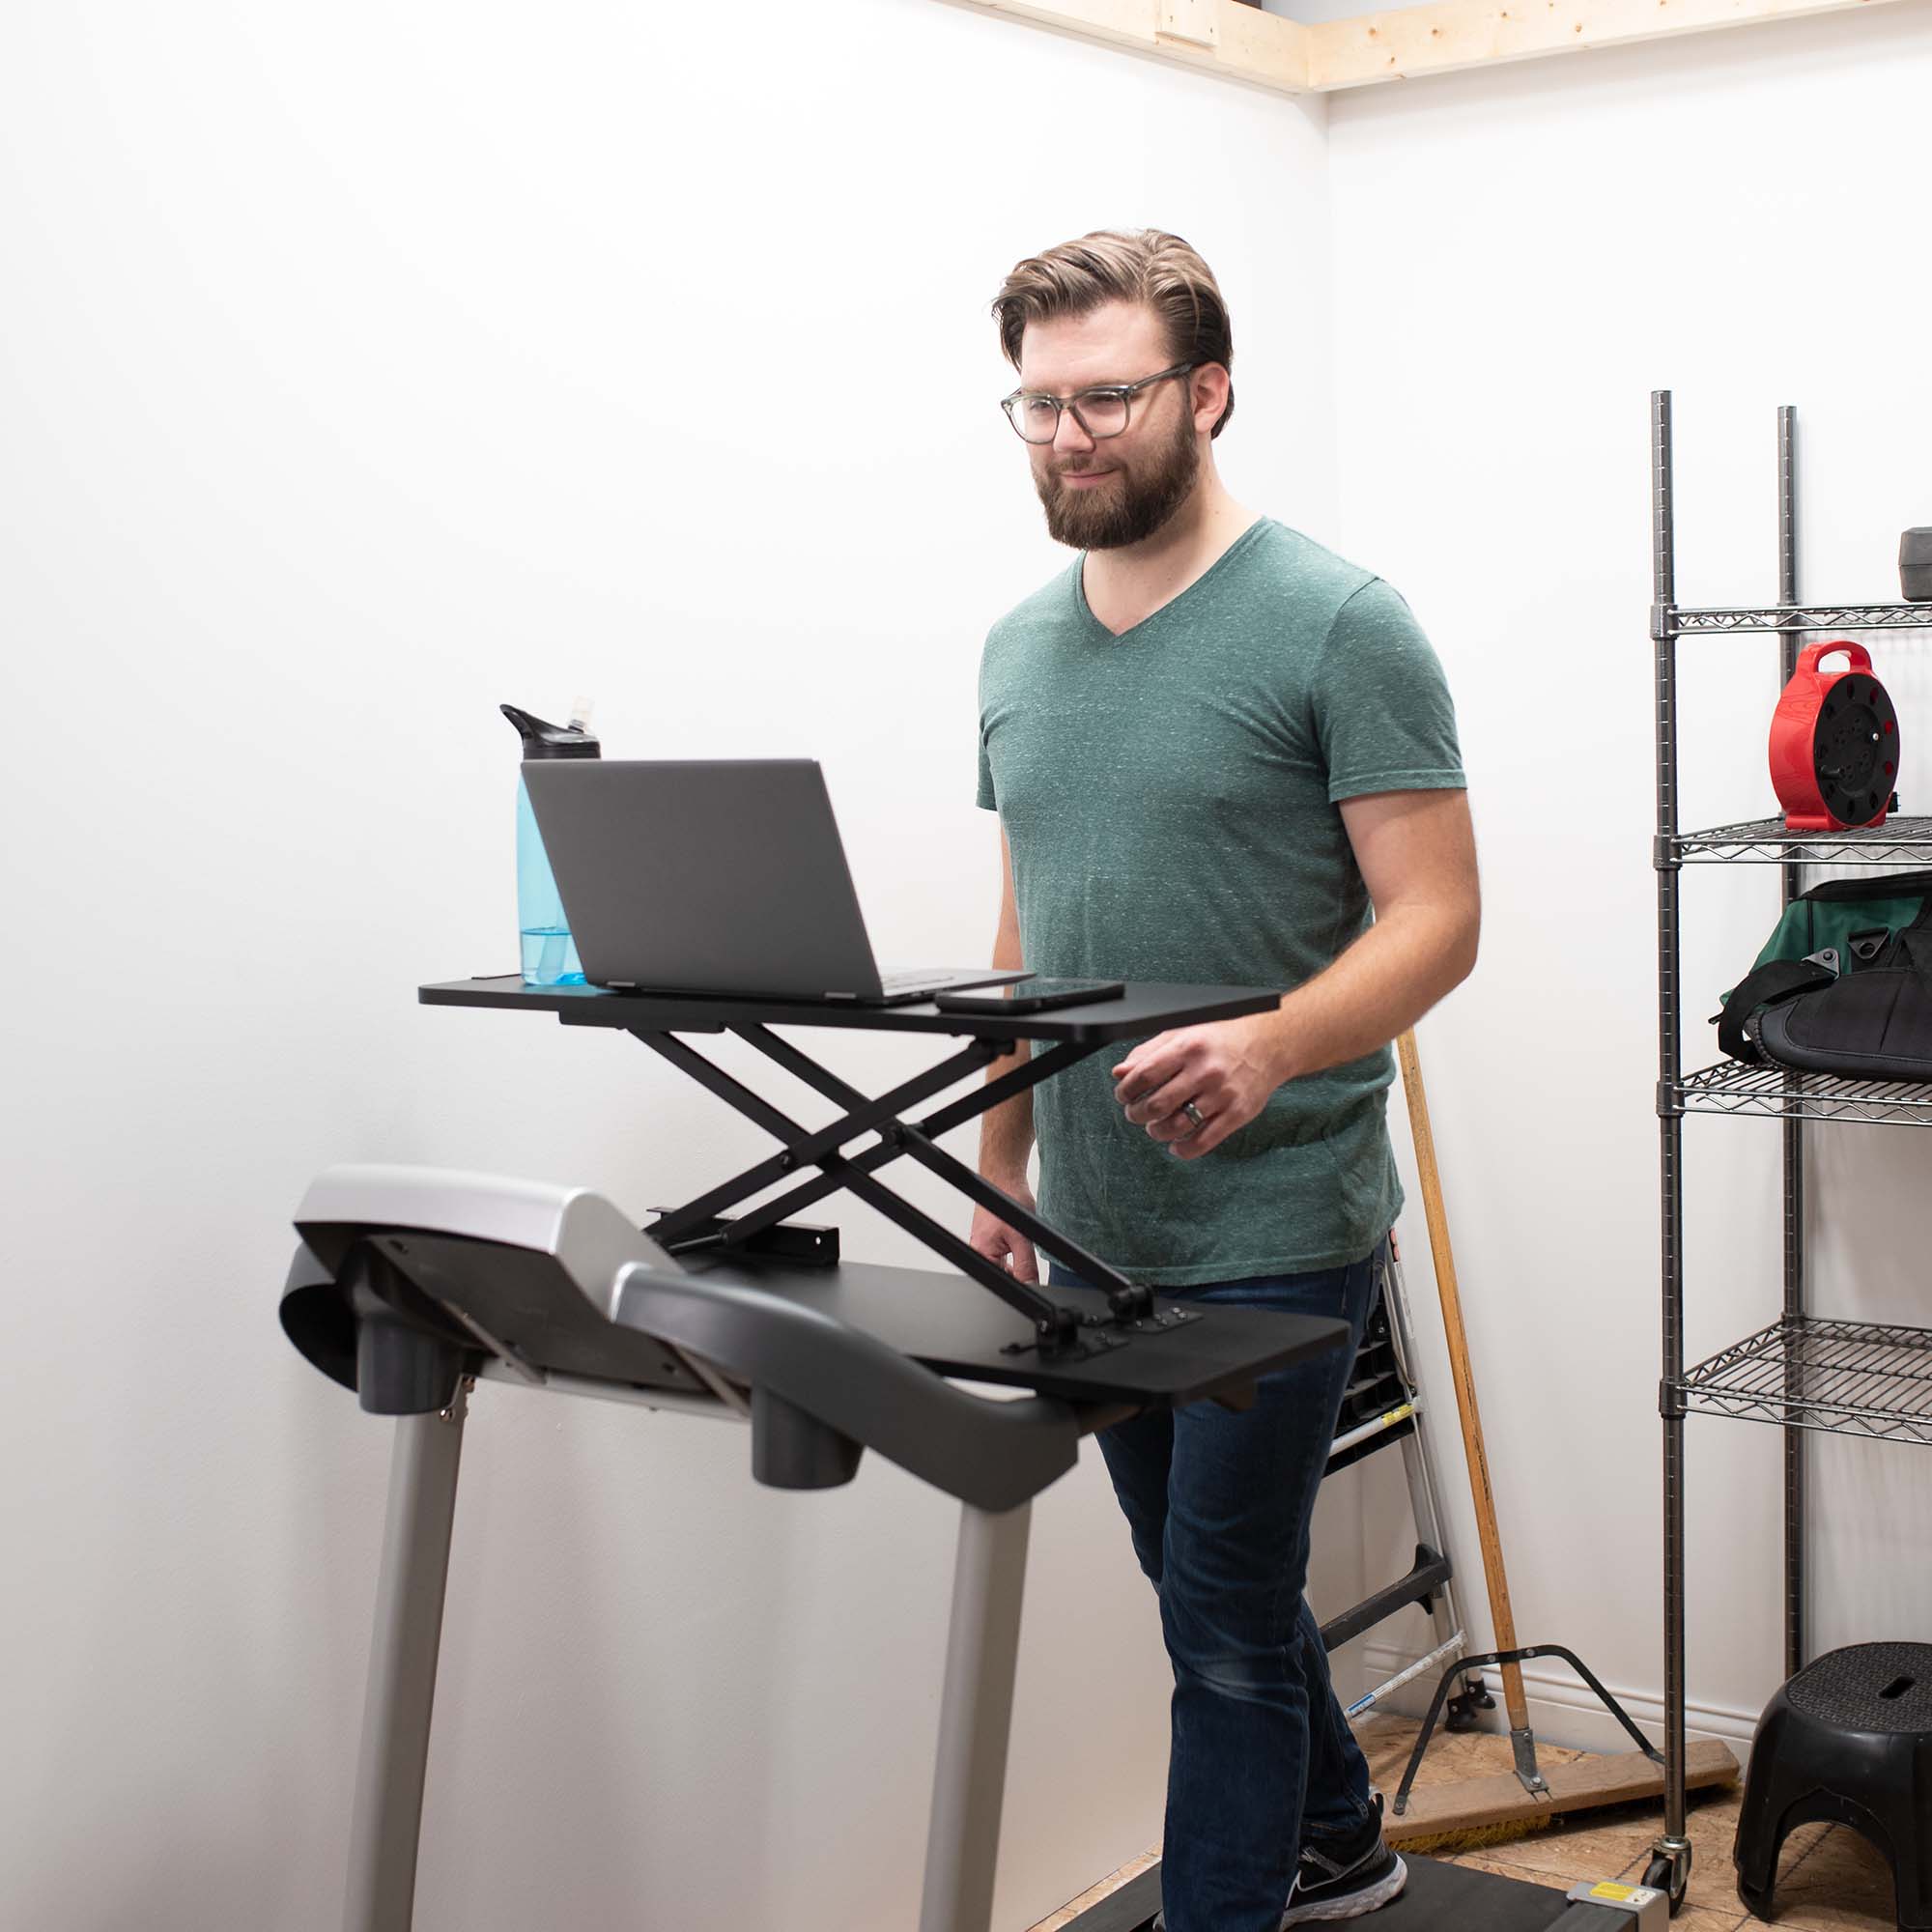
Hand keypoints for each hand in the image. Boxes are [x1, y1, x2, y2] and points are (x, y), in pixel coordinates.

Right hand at [969, 1175, 1039, 1281]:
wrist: (1005, 1178)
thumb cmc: (1009, 1198)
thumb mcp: (1023, 1237)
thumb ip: (1026, 1265)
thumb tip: (1030, 1286)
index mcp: (981, 1253)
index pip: (1001, 1281)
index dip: (1019, 1283)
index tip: (1031, 1277)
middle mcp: (979, 1251)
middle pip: (1002, 1275)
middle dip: (1019, 1270)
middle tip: (1025, 1250)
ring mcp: (984, 1245)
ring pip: (1005, 1265)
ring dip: (1017, 1259)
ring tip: (1021, 1239)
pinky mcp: (991, 1240)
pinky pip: (1004, 1255)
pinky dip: (1015, 1250)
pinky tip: (1019, 1238)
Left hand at [1111, 1015, 1283, 1160]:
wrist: (1268, 1044)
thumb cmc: (1219, 1038)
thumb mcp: (1182, 1033)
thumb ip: (1148, 1053)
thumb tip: (1119, 1073)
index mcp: (1188, 1047)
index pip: (1144, 1075)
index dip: (1126, 1090)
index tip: (1123, 1096)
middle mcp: (1205, 1071)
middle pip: (1157, 1104)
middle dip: (1137, 1114)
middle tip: (1136, 1113)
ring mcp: (1222, 1095)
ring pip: (1177, 1126)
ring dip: (1156, 1132)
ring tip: (1154, 1127)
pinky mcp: (1237, 1114)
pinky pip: (1203, 1142)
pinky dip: (1183, 1150)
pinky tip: (1175, 1145)